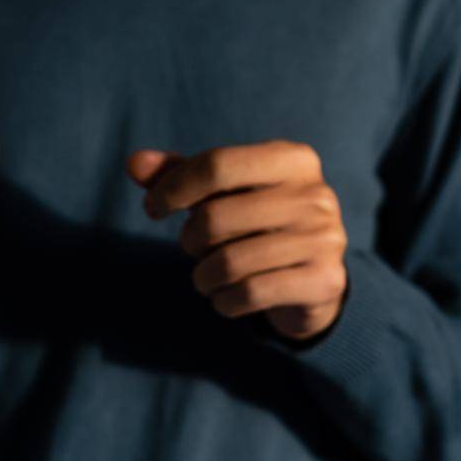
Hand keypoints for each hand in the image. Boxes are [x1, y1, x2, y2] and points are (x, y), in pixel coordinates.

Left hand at [127, 141, 346, 339]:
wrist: (314, 279)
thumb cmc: (257, 223)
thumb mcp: (221, 192)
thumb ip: (178, 174)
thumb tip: (134, 163)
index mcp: (293, 158)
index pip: (217, 164)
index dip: (172, 187)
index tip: (152, 208)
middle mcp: (317, 194)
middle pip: (217, 216)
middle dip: (189, 239)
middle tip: (192, 248)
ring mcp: (326, 239)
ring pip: (230, 261)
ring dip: (203, 276)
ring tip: (206, 276)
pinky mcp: (325, 281)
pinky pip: (251, 293)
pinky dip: (224, 301)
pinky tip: (225, 298)